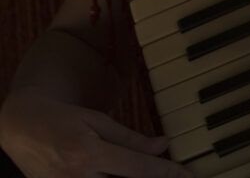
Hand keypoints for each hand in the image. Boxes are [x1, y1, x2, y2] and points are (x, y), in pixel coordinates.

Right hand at [0, 90, 191, 177]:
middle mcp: (79, 177)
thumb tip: (163, 145)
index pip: (139, 168)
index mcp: (89, 154)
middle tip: (179, 177)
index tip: (187, 175)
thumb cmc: (62, 119)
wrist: (20, 127)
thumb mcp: (98, 121)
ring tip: (158, 176)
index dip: (168, 173)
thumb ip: (131, 138)